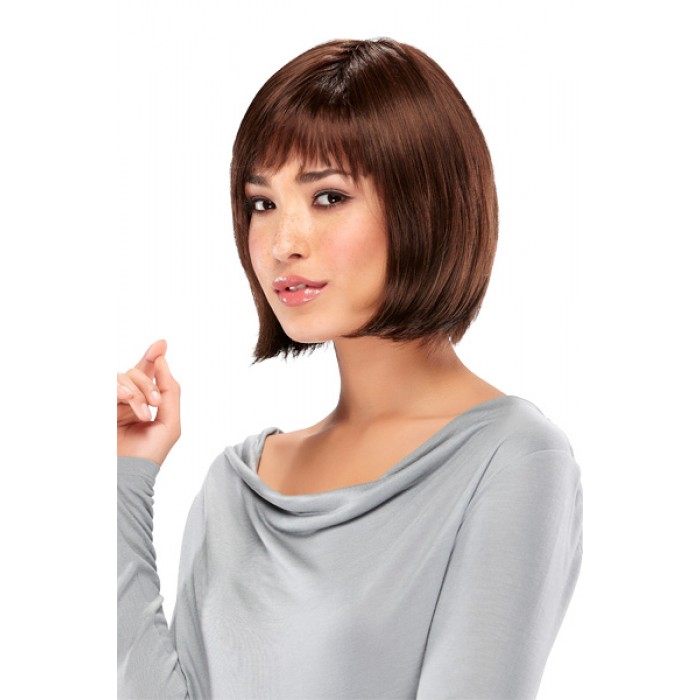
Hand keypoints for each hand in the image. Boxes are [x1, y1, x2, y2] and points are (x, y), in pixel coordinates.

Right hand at [117, 339, 180, 465]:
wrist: (128, 474)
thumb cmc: (150, 453)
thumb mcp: (171, 421)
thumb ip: (170, 390)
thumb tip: (163, 360)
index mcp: (145, 402)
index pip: (147, 374)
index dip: (153, 356)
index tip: (162, 343)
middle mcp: (127, 400)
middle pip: (136, 373)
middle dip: (148, 385)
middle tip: (155, 404)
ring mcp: (112, 402)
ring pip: (123, 377)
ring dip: (137, 391)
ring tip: (142, 412)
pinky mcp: (100, 406)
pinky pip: (108, 385)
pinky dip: (120, 389)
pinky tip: (126, 401)